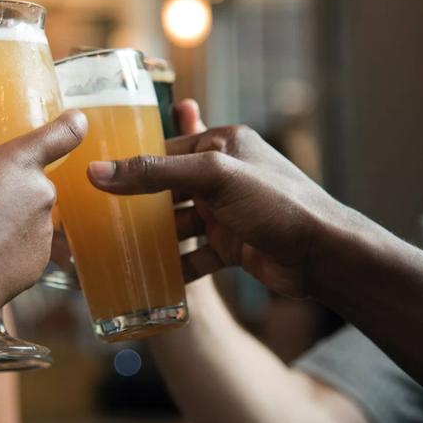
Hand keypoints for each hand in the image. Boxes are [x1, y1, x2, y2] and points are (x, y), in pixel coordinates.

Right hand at [0, 111, 86, 311]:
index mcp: (19, 162)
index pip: (63, 133)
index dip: (71, 123)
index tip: (74, 120)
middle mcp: (41, 193)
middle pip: (32, 179)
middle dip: (8, 185)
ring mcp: (44, 231)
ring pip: (29, 215)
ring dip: (9, 217)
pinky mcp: (40, 263)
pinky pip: (26, 247)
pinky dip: (8, 248)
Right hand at [87, 100, 347, 297]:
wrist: (326, 257)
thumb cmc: (277, 203)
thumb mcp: (212, 177)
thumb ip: (155, 173)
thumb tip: (98, 172)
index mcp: (222, 144)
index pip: (165, 149)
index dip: (132, 163)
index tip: (96, 179)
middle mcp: (223, 175)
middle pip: (168, 188)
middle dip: (138, 204)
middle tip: (100, 217)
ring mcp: (228, 212)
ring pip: (178, 223)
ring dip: (154, 238)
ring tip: (117, 249)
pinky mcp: (233, 245)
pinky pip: (195, 254)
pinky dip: (176, 265)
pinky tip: (152, 278)